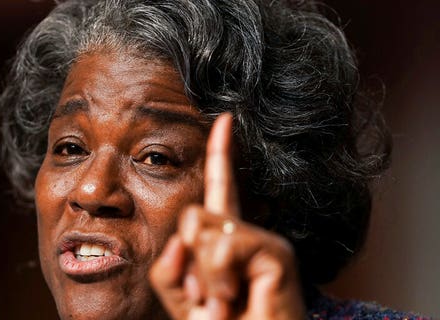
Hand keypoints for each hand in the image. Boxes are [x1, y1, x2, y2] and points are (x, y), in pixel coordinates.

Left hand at [149, 114, 304, 318]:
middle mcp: (245, 234)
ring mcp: (264, 242)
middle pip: (192, 214)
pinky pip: (224, 248)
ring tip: (224, 301)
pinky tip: (236, 299)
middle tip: (207, 296)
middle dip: (187, 261)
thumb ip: (168, 269)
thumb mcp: (181, 299)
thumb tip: (182, 237)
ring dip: (203, 278)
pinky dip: (218, 281)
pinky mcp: (277, 253)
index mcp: (223, 241)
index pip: (220, 190)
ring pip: (204, 230)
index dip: (221, 154)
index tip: (223, 119)